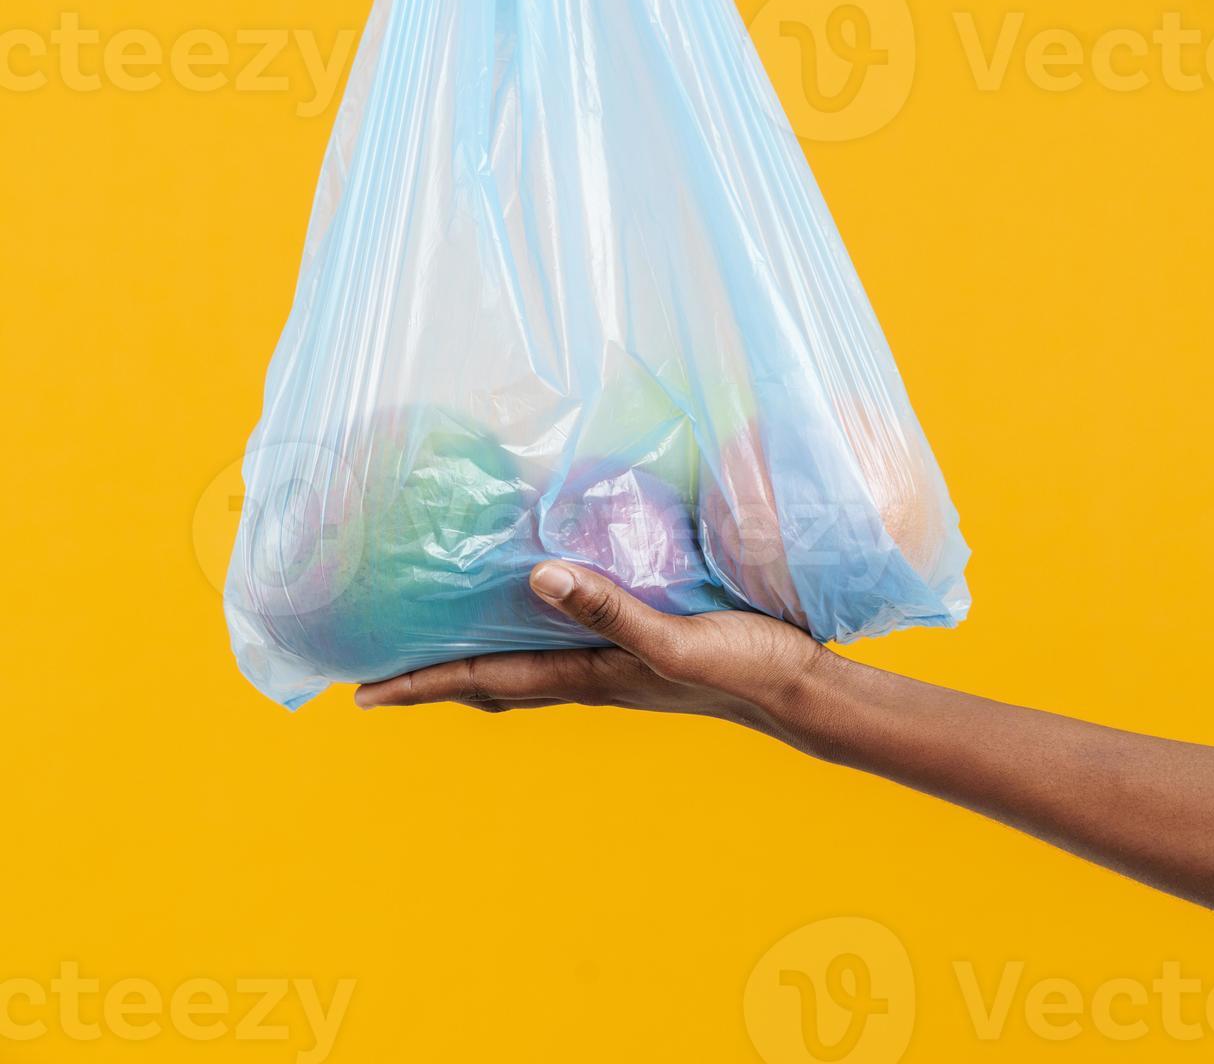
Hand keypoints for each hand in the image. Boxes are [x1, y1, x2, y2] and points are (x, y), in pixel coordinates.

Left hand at [354, 559, 830, 737]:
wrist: (798, 688)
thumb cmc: (740, 665)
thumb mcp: (674, 639)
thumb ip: (609, 610)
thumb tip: (536, 576)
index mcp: (584, 675)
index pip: (483, 680)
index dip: (421, 685)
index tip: (361, 692)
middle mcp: (586, 674)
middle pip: (489, 680)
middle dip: (431, 679)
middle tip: (377, 672)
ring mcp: (611, 664)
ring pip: (521, 665)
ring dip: (473, 657)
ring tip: (435, 638)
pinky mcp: (637, 645)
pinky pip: (561, 641)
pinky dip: (526, 632)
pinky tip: (535, 604)